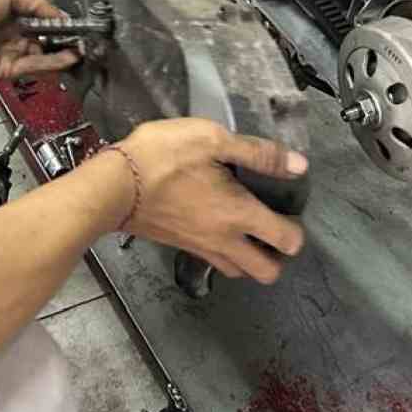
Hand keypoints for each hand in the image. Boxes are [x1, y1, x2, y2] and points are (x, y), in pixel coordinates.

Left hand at [0, 0, 80, 81]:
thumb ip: (35, 2)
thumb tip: (57, 13)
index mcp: (13, 10)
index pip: (45, 17)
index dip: (61, 21)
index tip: (76, 24)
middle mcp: (13, 31)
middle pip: (47, 38)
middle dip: (65, 39)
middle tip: (82, 39)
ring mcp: (11, 51)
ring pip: (44, 55)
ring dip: (62, 53)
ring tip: (79, 50)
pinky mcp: (7, 69)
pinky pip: (34, 67)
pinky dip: (52, 64)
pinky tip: (67, 58)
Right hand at [108, 119, 307, 284]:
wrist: (113, 185)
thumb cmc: (163, 157)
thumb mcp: (212, 139)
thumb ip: (258, 153)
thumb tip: (299, 165)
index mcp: (238, 214)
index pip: (286, 241)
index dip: (297, 231)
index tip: (291, 211)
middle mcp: (224, 240)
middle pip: (266, 272)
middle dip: (278, 258)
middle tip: (273, 230)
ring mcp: (200, 247)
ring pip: (239, 271)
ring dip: (250, 259)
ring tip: (248, 231)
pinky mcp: (179, 246)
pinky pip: (213, 261)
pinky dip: (224, 253)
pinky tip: (217, 226)